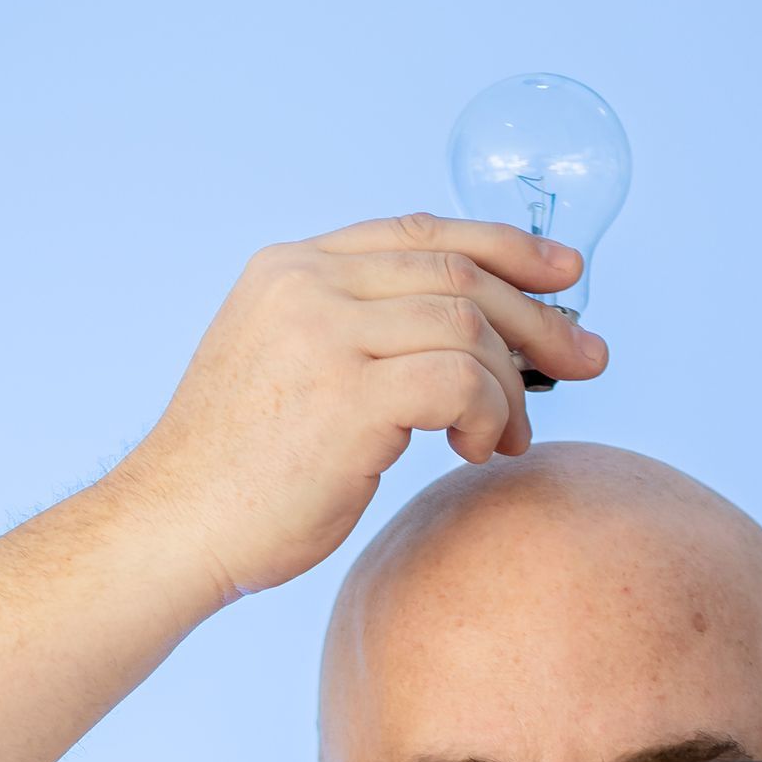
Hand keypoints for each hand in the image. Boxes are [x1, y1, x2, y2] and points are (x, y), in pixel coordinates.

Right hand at [120, 212, 608, 599]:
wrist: (174, 528)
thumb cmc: (239, 475)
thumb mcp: (290, 372)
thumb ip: (357, 336)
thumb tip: (467, 342)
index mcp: (292, 270)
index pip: (420, 233)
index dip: (503, 245)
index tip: (564, 271)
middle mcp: (307, 286)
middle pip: (459, 273)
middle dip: (537, 317)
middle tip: (587, 357)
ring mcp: (324, 335)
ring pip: (468, 327)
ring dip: (508, 387)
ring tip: (504, 439)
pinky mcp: (347, 394)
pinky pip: (460, 381)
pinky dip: (487, 413)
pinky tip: (475, 451)